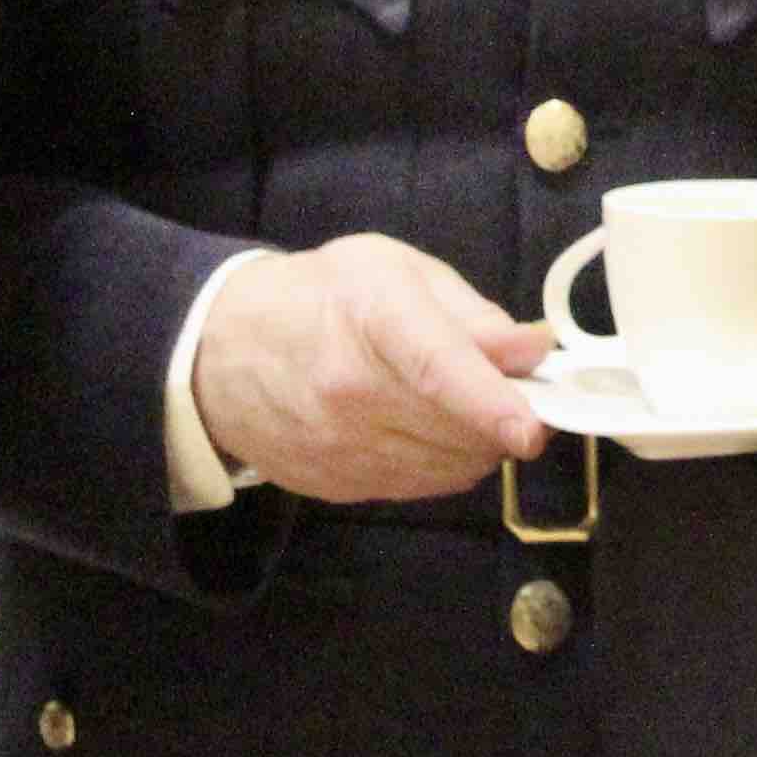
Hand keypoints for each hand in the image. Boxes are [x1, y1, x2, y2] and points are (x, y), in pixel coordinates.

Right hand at [186, 235, 553, 502]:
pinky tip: (429, 428)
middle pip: (457, 427)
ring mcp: (340, 448)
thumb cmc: (318, 298)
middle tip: (518, 388)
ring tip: (464, 403)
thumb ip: (470, 313)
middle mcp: (349, 391)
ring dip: (478, 441)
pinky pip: (423, 486)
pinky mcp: (339, 487)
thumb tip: (533, 350)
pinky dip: (444, 461)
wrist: (223, 353)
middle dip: (507, 416)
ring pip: (449, 466)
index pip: (435, 368)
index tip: (532, 427)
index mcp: (368, 315)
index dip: (489, 401)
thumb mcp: (393, 269)